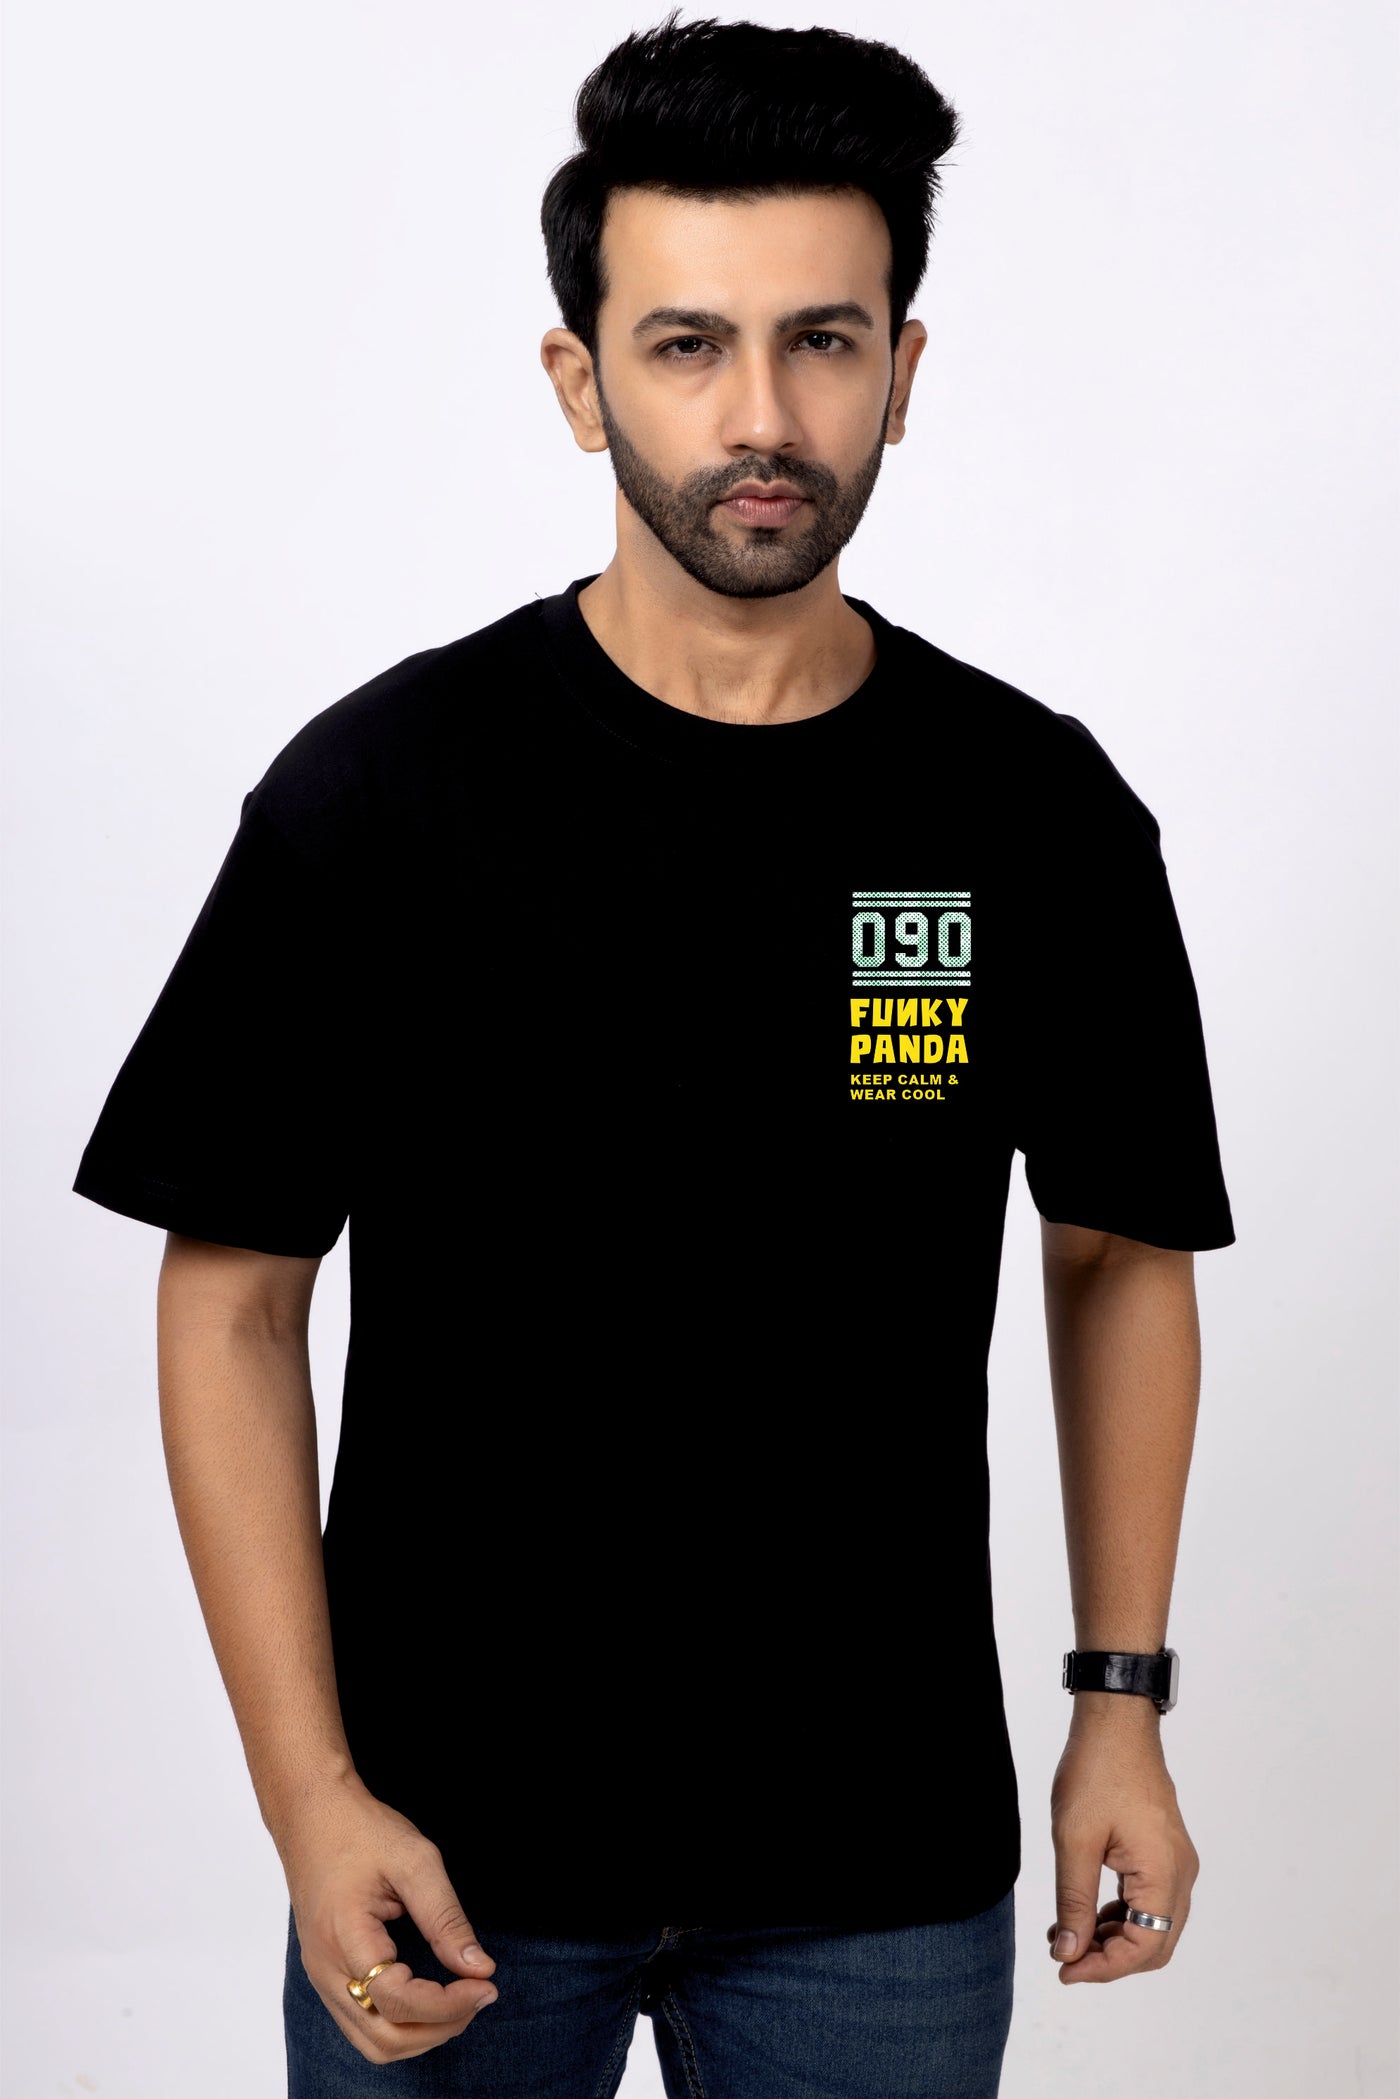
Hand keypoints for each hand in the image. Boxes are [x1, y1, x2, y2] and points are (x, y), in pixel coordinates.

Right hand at [273, 1774, 498, 2062]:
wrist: (312, 1815)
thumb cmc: (362, 1831)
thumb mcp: (416, 1861)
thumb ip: (446, 1918)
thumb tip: (480, 1968)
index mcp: (345, 1937)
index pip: (398, 2000)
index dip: (448, 2004)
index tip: (487, 1984)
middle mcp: (326, 1970)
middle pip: (384, 2039)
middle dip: (440, 2029)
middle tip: (480, 1994)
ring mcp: (322, 1977)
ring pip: (372, 2042)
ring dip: (421, 2035)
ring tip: (460, 2001)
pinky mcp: (326, 1976)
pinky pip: (362, 2025)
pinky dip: (401, 2026)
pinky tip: (430, 2000)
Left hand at [1045, 1701, 1198, 1983]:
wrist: (1116, 1722)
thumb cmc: (1096, 1771)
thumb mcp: (1074, 1840)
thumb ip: (1074, 1902)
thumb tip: (1069, 1953)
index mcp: (1164, 1872)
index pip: (1143, 1946)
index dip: (1104, 1968)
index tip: (1064, 1969)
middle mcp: (1181, 1873)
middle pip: (1155, 1943)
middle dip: (1110, 1958)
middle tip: (1065, 1957)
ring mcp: (1177, 1861)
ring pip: (1154, 1924)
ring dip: (1114, 1938)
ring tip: (1068, 1934)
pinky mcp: (1165, 1851)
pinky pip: (1150, 1900)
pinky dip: (1121, 1914)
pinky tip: (1086, 1910)